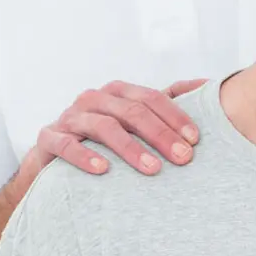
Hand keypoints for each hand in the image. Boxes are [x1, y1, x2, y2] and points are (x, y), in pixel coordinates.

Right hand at [29, 78, 207, 175]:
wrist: (53, 158)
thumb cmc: (102, 138)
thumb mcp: (132, 119)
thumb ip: (167, 101)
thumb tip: (207, 84)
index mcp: (117, 92)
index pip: (152, 98)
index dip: (175, 117)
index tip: (195, 140)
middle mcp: (94, 99)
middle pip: (132, 112)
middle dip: (161, 135)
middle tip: (183, 158)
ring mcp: (70, 117)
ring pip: (104, 127)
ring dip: (131, 148)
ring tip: (152, 169)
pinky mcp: (49, 138)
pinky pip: (67, 144)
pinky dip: (85, 156)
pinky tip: (103, 170)